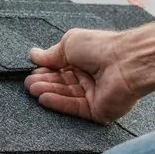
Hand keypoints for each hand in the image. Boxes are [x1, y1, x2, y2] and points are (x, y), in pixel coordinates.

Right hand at [24, 29, 139, 124]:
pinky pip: (74, 107)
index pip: (59, 69)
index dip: (45, 71)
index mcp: (84, 61)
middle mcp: (89, 78)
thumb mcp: (69, 43)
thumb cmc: (101, 47)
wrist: (126, 62)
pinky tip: (44, 98)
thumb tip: (33, 54)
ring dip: (48, 92)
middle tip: (28, 83)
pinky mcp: (97, 111)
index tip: (32, 71)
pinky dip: (58, 103)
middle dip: (44, 83)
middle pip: (60, 84)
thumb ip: (51, 53)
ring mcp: (93, 95)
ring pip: (65, 96)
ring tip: (32, 89)